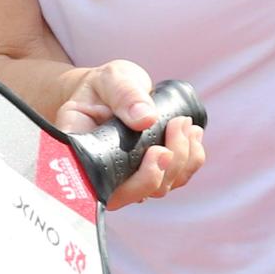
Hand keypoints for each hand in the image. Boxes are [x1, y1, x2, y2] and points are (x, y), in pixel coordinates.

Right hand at [54, 59, 205, 211]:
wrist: (110, 90)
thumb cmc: (103, 86)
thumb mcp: (109, 79)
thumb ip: (124, 94)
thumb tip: (146, 119)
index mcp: (81, 155)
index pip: (100, 188)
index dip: (131, 184)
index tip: (155, 152)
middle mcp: (102, 174)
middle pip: (134, 193)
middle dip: (164, 166)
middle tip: (176, 126)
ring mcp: (127, 178)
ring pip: (158, 188)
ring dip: (182, 159)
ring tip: (185, 123)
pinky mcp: (148, 172)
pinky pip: (174, 178)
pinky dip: (191, 160)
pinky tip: (193, 134)